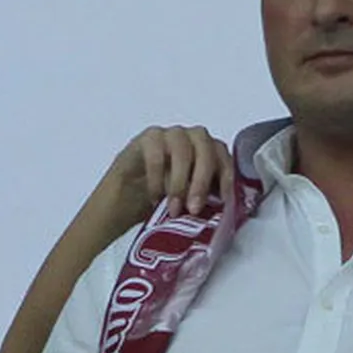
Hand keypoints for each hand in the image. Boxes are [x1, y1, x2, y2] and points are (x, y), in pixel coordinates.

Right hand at [99, 125, 232, 227]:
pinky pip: (156, 154)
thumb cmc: (164, 199)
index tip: (222, 201)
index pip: (225, 157)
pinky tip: (155, 197)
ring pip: (182, 150)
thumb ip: (206, 200)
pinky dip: (157, 178)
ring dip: (180, 182)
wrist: (126, 199)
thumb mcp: (191, 202)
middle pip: (206, 150)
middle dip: (202, 181)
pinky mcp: (148, 139)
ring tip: (174, 208)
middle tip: (194, 208)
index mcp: (210, 152)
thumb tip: (220, 217)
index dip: (226, 178)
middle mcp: (193, 139)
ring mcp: (170, 135)